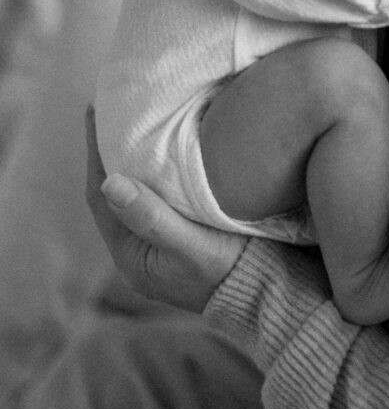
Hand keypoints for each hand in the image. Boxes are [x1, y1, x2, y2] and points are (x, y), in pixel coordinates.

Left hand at [85, 107, 245, 312]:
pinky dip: (153, 177)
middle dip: (110, 155)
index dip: (96, 154)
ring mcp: (159, 250)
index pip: (101, 197)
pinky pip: (155, 202)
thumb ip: (153, 218)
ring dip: (131, 165)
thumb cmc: (235, 272)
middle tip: (112, 113)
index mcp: (133, 258)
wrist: (272, 295)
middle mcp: (140, 255)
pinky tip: (163, 158)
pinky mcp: (180, 243)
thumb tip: (109, 183)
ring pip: (134, 198)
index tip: (96, 113)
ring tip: (134, 128)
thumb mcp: (195, 246)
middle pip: (114, 196)